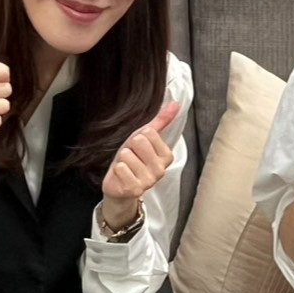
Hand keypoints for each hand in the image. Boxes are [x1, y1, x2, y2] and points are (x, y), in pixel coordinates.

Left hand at [101, 101, 179, 227]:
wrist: (119, 187)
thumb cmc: (133, 161)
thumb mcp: (144, 139)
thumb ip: (161, 121)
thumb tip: (176, 103)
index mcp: (167, 156)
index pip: (149, 132)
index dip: (138, 137)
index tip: (138, 148)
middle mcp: (161, 169)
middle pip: (139, 141)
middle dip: (129, 147)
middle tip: (131, 158)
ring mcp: (149, 181)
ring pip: (128, 154)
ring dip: (122, 160)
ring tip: (126, 168)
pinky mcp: (135, 189)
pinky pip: (121, 168)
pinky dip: (117, 170)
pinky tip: (122, 176)